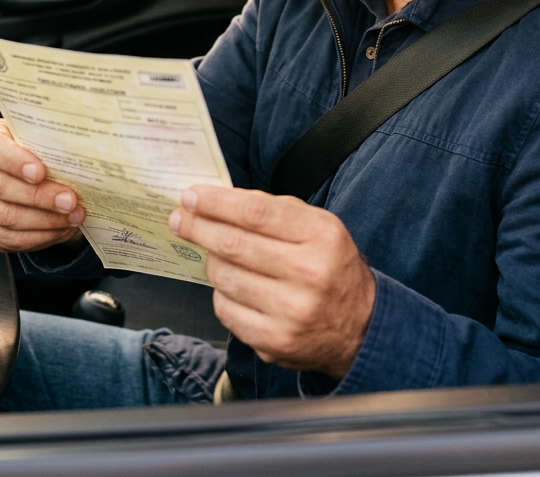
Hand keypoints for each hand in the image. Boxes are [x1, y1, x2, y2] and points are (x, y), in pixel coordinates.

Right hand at [0, 118, 85, 253]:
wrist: (34, 168)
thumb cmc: (41, 148)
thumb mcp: (45, 136)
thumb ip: (54, 139)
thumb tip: (82, 151)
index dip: (15, 161)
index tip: (41, 172)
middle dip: (39, 197)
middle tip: (70, 200)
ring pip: (5, 216)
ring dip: (44, 220)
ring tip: (72, 217)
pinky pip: (8, 238)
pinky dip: (39, 237)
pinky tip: (60, 229)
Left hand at [169, 186, 374, 379]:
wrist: (360, 327)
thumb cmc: (330, 266)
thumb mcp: (318, 226)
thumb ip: (272, 210)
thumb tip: (218, 199)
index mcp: (321, 236)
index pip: (256, 212)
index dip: (217, 202)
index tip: (191, 196)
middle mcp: (309, 274)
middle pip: (234, 244)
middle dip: (198, 227)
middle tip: (179, 218)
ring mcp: (291, 313)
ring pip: (224, 277)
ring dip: (210, 260)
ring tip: (212, 252)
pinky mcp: (275, 343)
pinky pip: (226, 310)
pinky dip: (220, 293)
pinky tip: (229, 284)